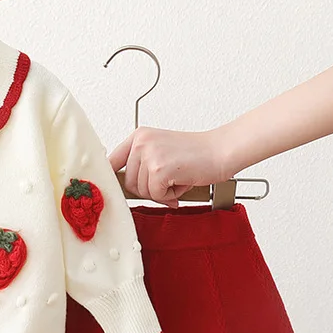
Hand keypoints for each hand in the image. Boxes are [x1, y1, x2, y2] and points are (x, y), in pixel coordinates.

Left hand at [109, 127, 230, 206]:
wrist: (221, 151)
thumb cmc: (195, 155)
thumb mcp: (160, 151)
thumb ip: (140, 165)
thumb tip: (120, 189)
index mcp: (138, 136)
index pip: (111, 162)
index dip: (114, 180)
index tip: (118, 189)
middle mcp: (141, 142)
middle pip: (127, 182)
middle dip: (147, 190)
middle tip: (167, 184)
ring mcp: (149, 154)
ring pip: (141, 191)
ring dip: (161, 193)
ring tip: (177, 179)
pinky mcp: (159, 169)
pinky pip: (155, 195)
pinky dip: (170, 196)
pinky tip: (182, 183)